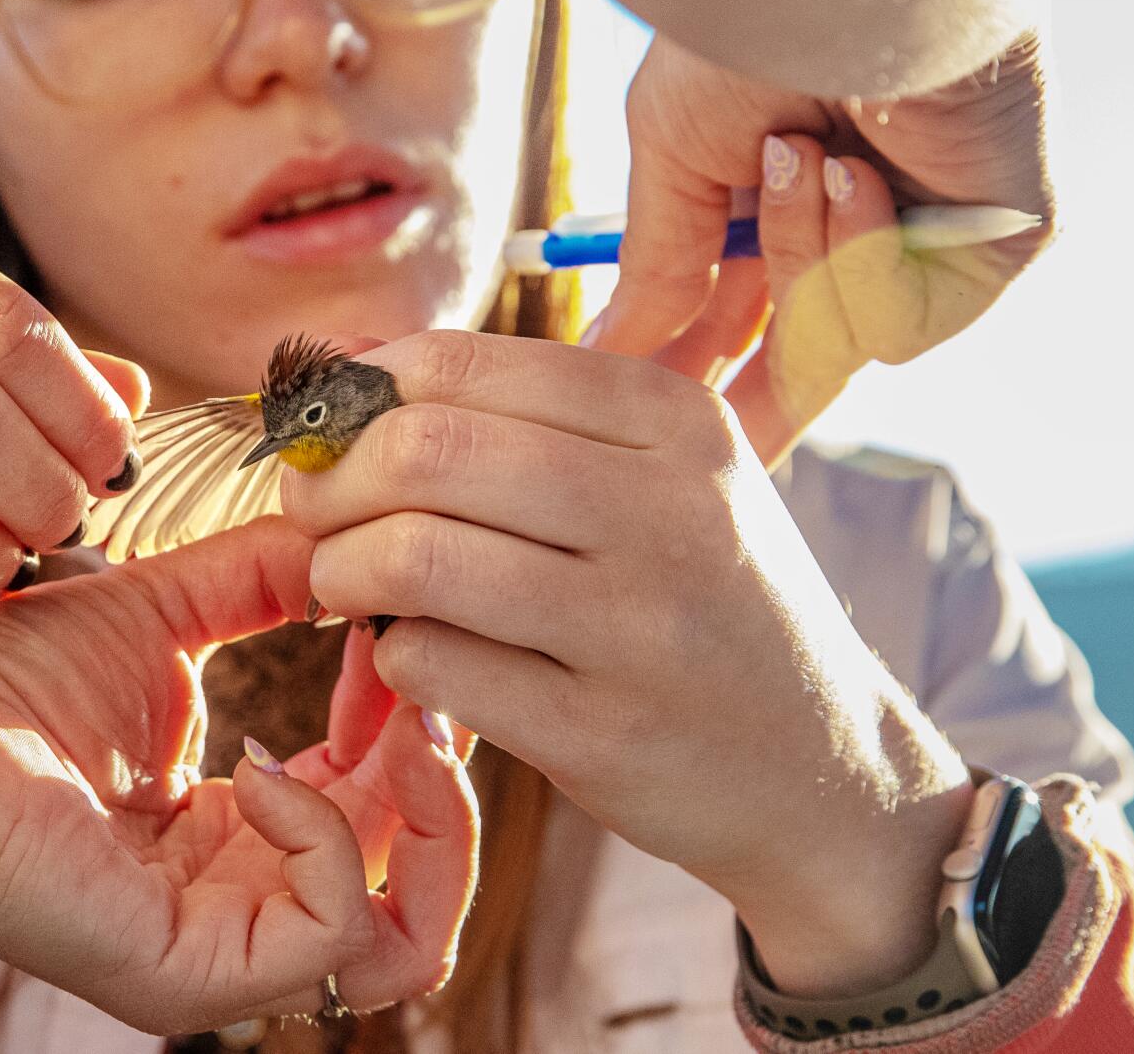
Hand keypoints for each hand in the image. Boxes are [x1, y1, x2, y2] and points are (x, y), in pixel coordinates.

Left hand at [0, 519, 477, 1033]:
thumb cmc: (5, 683)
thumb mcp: (163, 614)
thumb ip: (262, 581)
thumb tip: (352, 545)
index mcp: (244, 833)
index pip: (389, 814)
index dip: (416, 725)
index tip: (396, 633)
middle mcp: (245, 902)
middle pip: (422, 891)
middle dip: (439, 773)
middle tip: (417, 680)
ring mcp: (222, 951)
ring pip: (406, 942)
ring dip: (425, 821)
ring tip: (390, 728)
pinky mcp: (191, 972)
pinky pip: (328, 934)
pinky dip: (326, 840)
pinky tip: (263, 766)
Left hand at [282, 330, 973, 997]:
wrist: (823, 769)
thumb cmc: (704, 599)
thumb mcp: (660, 476)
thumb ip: (518, 413)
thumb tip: (342, 364)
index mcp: (675, 420)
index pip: (460, 364)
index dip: (358, 393)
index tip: (326, 428)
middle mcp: (669, 511)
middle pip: (424, 451)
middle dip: (330, 478)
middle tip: (310, 508)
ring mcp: (639, 628)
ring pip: (413, 559)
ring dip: (339, 568)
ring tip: (343, 582)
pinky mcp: (602, 733)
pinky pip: (432, 666)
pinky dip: (391, 655)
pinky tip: (412, 653)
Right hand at [589, 33, 1055, 463]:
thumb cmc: (757, 29)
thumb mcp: (671, 153)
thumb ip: (654, 267)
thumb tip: (607, 354)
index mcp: (772, 209)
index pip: (732, 326)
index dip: (683, 378)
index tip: (623, 421)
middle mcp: (851, 233)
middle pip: (795, 367)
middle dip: (739, 400)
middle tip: (690, 431)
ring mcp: (920, 248)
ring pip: (829, 342)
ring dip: (791, 255)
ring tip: (797, 154)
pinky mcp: (983, 256)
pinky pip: (892, 324)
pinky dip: (856, 257)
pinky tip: (855, 173)